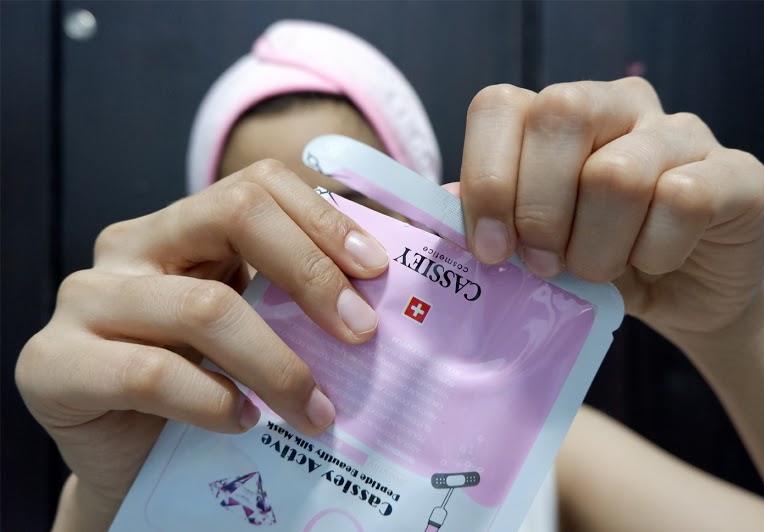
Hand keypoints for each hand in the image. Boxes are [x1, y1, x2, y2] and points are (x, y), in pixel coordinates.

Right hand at [15, 160, 384, 526]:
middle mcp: (128, 248)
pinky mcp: (53, 365)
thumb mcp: (264, 328)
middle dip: (312, 273)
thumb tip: (417, 250)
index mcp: (181, 228)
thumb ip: (311, 291)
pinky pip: (152, 373)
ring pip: (204, 307)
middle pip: (232, 215)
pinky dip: (215, 401)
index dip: (323, 220)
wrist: (137, 469)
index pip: (256, 185)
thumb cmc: (214, 389)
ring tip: (317, 409)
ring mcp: (85, 301)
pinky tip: (246, 422)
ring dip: (278, 364)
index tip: (376, 272)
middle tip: (361, 334)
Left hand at [457, 78, 763, 335]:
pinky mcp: (737, 173)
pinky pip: (681, 201)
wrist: (694, 298)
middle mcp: (624, 105)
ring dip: (599, 246)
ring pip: (618, 172)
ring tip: (603, 273)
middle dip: (539, 208)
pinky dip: (656, 251)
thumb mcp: (544, 250)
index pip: (502, 105)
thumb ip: (496, 225)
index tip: (491, 250)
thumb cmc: (612, 264)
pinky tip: (657, 265)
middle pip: (562, 114)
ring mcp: (684, 133)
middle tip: (547, 267)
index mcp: (565, 114)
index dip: (486, 177)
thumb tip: (437, 208)